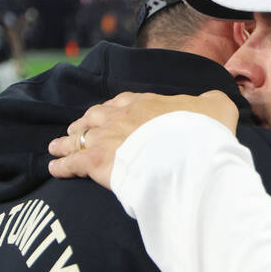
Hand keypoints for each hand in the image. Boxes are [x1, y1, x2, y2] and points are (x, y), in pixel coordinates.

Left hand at [47, 90, 237, 187]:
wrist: (187, 150)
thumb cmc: (204, 131)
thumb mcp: (216, 107)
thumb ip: (210, 104)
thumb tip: (211, 103)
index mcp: (147, 103)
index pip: (123, 102)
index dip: (113, 108)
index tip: (106, 113)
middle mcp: (122, 116)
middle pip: (95, 116)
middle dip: (84, 123)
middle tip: (75, 129)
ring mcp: (107, 137)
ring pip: (79, 137)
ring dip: (66, 141)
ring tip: (56, 147)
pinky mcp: (98, 161)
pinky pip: (73, 162)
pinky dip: (62, 165)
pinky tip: (54, 169)